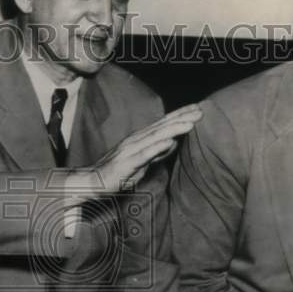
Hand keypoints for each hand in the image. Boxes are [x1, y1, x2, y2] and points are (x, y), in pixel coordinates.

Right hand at [74, 105, 202, 198]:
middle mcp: (135, 140)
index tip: (197, 109)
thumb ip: (156, 152)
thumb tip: (173, 142)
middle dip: (181, 118)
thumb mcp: (141, 162)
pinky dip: (156, 147)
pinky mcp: (125, 164)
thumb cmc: (117, 172)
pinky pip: (143, 155)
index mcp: (140, 139)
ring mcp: (130, 151)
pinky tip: (169, 142)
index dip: (180, 115)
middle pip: (162, 127)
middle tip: (200, 110)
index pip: (163, 124)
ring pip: (155, 138)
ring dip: (173, 129)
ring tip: (190, 124)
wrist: (91, 182)